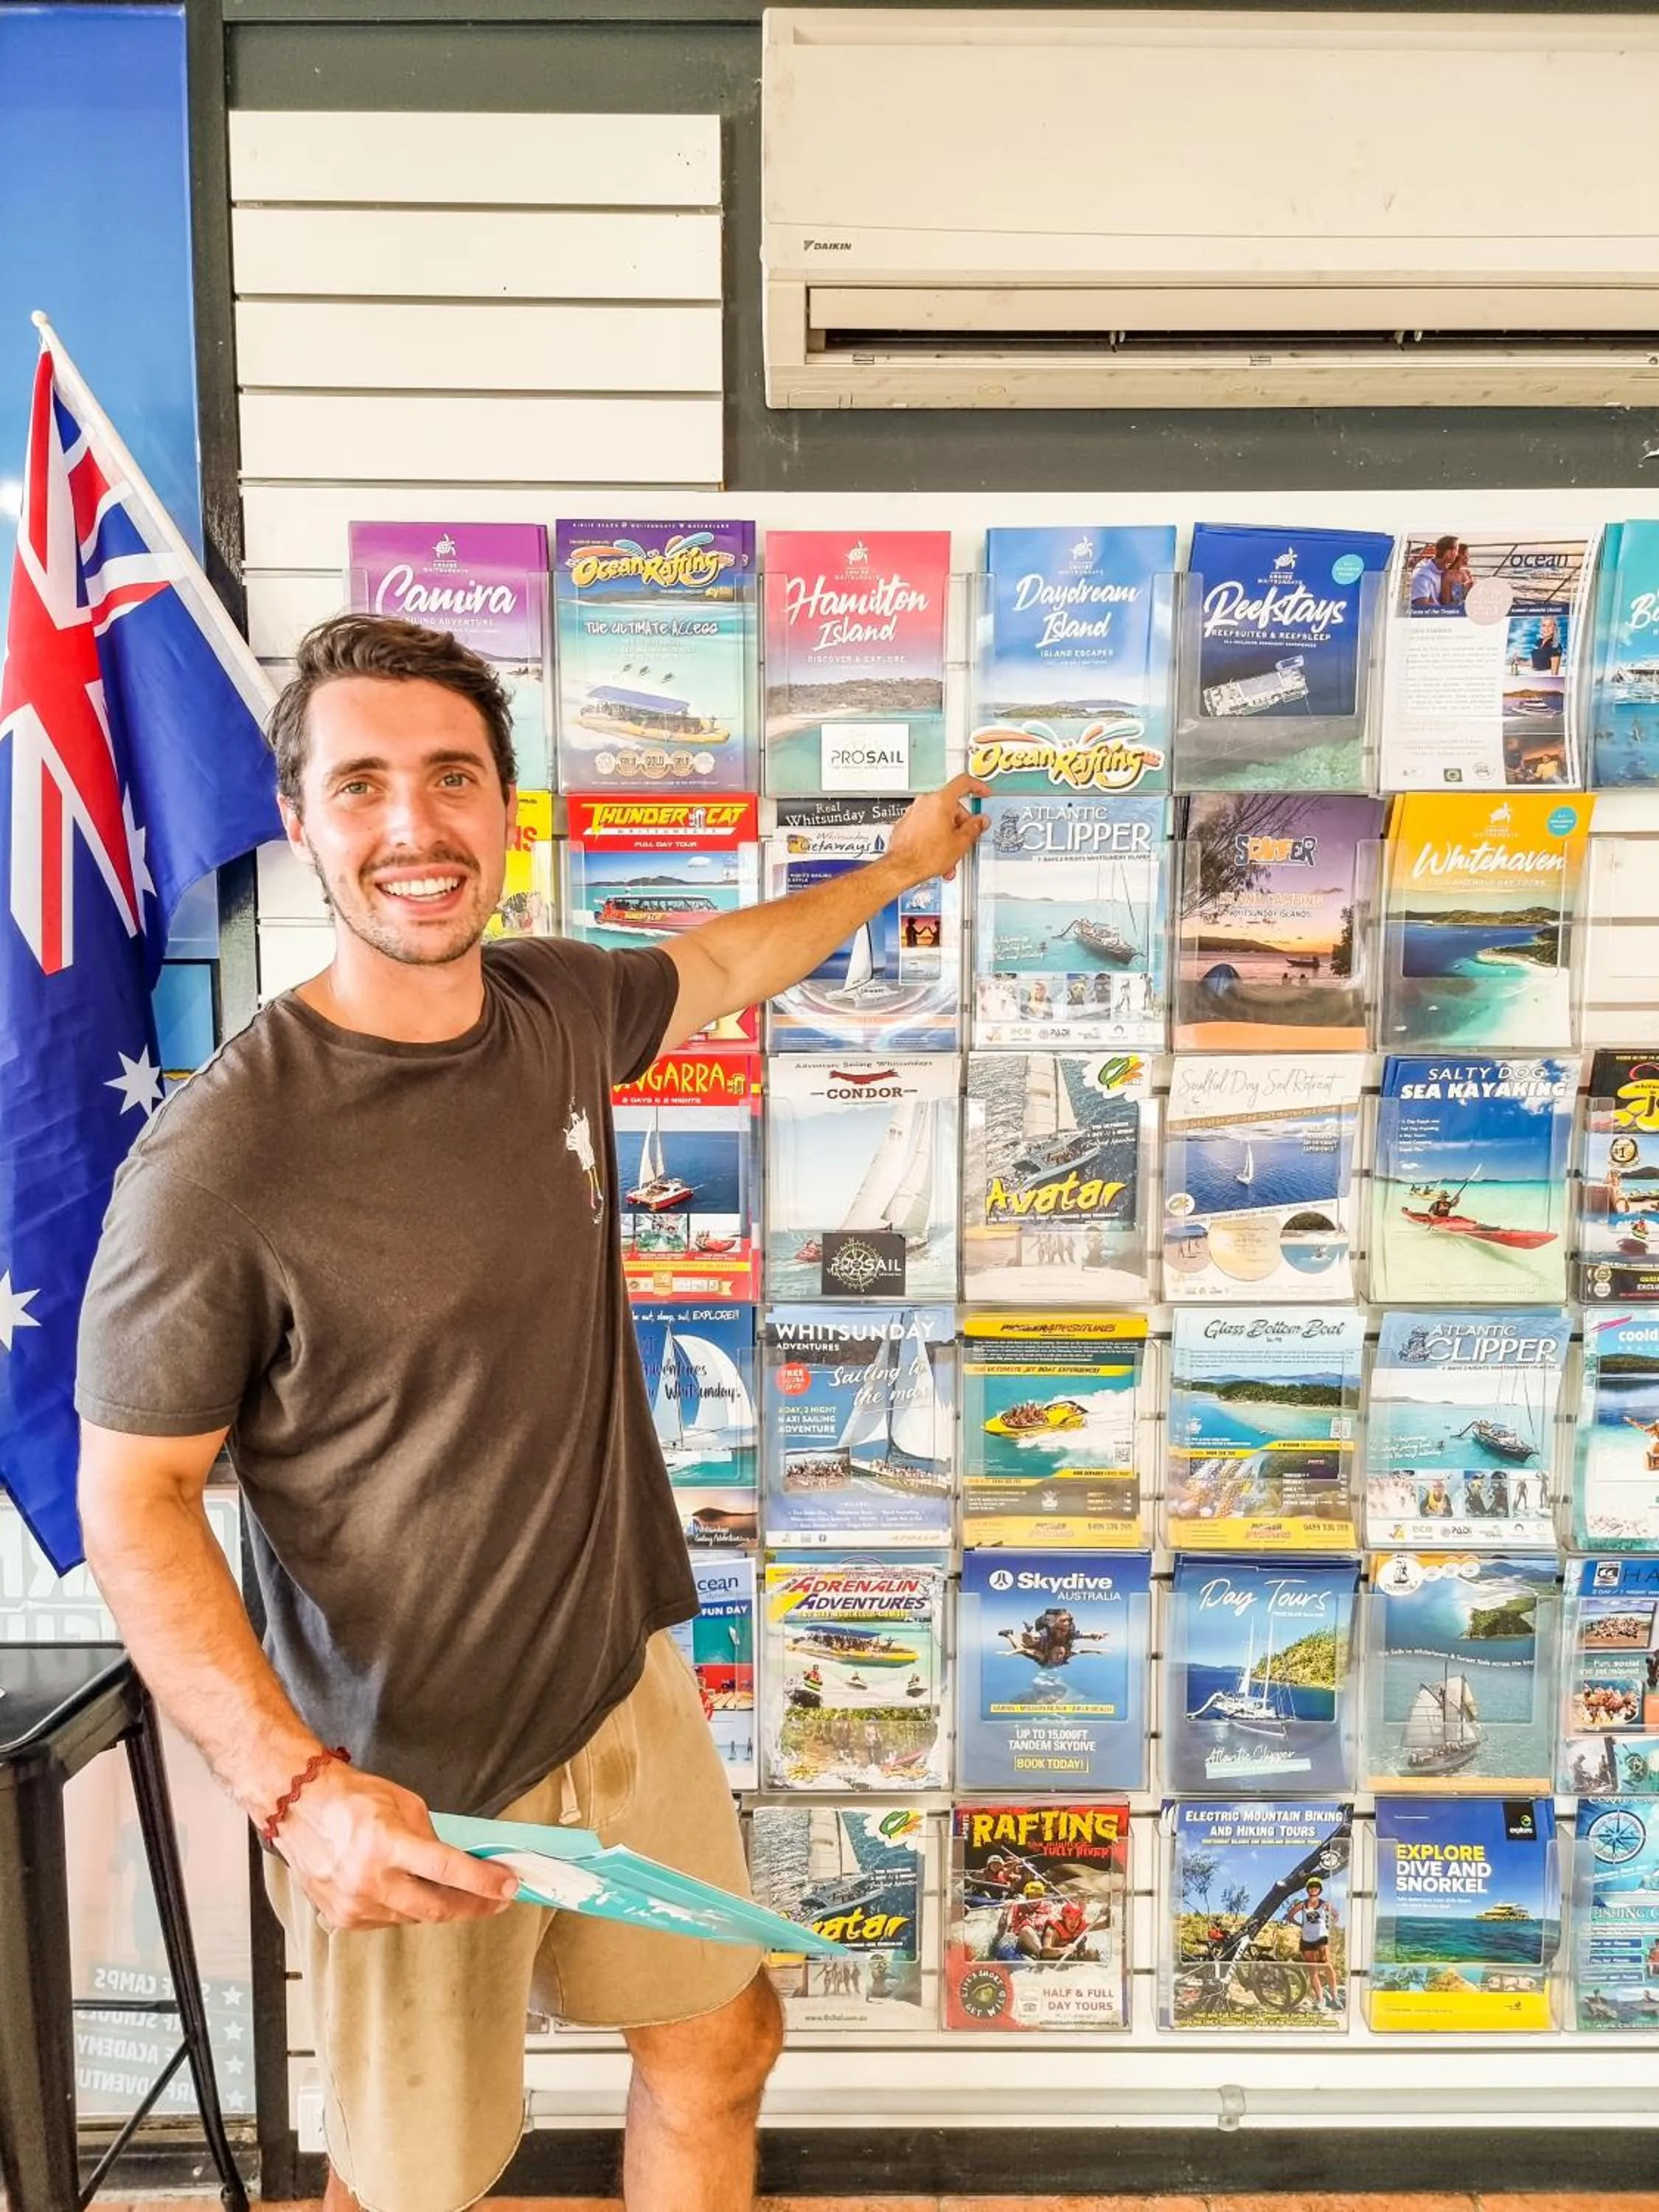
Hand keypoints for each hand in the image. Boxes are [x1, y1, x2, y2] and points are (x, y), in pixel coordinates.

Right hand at [273, 1762, 520, 1930]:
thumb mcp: (404, 1802)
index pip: (447, 1870)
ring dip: (441, 1907)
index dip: (483, 1881)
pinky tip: (414, 1893)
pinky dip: (407, 1909)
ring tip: (461, 1893)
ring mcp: (354, 1905)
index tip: (509, 1885)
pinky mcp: (343, 1919)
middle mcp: (368, 1880)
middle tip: (499, 1899)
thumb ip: (431, 1837)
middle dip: (474, 1905)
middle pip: (436, 1907)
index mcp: (385, 1843)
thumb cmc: (351, 1799)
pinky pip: (389, 1920)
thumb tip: (457, 1865)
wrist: (299, 1809)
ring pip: (414, 1917)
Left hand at [882, 773, 990, 885]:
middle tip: (965, 840)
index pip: (963, 783)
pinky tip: (937, 854)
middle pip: (951, 807)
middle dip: (960, 825)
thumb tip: (980, 821)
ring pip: (939, 819)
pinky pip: (926, 826)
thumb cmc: (925, 856)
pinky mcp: (906, 823)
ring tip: (950, 856)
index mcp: (940, 801)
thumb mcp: (960, 843)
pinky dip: (934, 837)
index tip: (983, 793)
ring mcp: (913, 812)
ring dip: (947, 836)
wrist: (901, 868)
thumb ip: (974, 828)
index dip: (977, 787)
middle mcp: (925, 802)